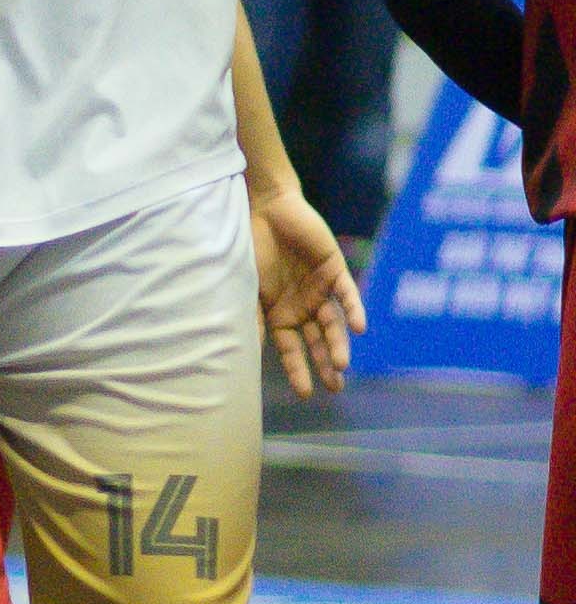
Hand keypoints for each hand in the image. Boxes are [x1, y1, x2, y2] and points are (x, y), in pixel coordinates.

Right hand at [248, 179, 362, 395]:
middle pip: (316, 341)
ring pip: (333, 323)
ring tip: (342, 365)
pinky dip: (354, 311)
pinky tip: (359, 329)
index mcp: (278, 313)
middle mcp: (301, 305)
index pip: (291, 349)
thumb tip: (243, 353)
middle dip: (325, 364)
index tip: (306, 394)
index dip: (298, 370)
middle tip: (335, 387)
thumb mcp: (245, 288)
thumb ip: (249, 318)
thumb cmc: (248, 247)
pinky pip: (348, 295)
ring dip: (338, 344)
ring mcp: (319, 289)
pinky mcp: (335, 270)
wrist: (263, 209)